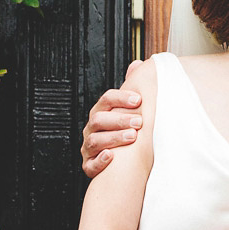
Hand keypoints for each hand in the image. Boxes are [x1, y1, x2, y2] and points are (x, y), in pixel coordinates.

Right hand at [81, 60, 143, 177]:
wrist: (120, 160)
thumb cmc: (124, 131)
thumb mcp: (128, 110)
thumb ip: (132, 88)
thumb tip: (139, 64)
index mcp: (101, 112)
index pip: (107, 100)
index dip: (121, 98)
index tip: (138, 100)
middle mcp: (92, 128)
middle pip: (100, 120)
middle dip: (120, 119)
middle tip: (140, 121)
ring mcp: (89, 147)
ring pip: (96, 141)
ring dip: (114, 138)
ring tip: (132, 137)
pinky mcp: (89, 165)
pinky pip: (91, 164)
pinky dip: (100, 161)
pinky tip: (111, 156)